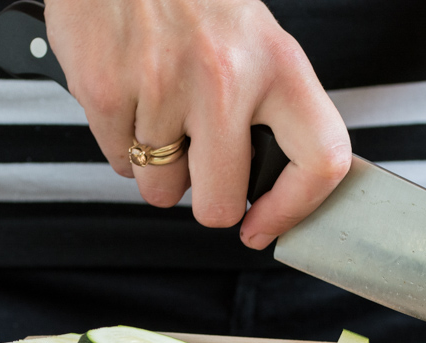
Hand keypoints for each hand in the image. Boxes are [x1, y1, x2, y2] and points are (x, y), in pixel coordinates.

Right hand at [43, 0, 351, 248]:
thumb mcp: (253, 36)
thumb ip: (269, 106)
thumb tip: (272, 180)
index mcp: (276, 62)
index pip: (320, 160)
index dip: (294, 209)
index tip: (266, 223)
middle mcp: (223, 77)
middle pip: (219, 202)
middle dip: (207, 200)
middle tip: (202, 170)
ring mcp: (161, 87)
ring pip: (161, 189)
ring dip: (158, 168)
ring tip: (160, 116)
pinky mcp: (105, 91)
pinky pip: (118, 162)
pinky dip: (122, 144)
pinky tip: (131, 100)